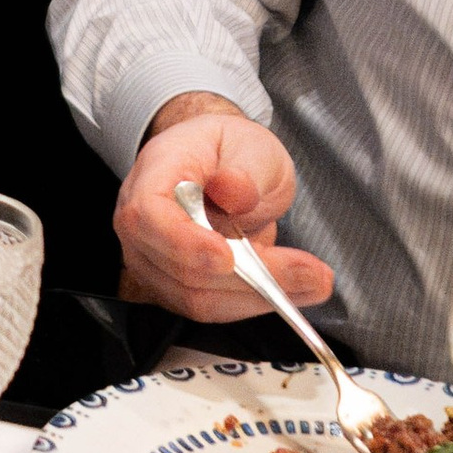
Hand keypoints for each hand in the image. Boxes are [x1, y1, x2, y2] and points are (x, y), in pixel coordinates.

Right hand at [114, 92, 329, 320]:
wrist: (217, 165)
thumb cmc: (230, 152)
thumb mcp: (250, 145)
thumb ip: (245, 169)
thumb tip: (234, 191)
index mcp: (153, 173)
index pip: (149, 216)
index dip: (184, 243)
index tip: (228, 257)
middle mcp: (139, 220)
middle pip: (179, 268)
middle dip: (250, 279)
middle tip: (312, 274)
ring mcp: (149, 257)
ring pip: (195, 297)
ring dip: (258, 297)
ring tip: (313, 282)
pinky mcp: (170, 284)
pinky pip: (207, 307)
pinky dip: (251, 304)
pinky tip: (289, 290)